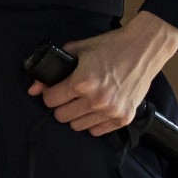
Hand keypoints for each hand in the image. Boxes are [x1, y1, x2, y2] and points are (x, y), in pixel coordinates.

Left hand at [26, 10, 177, 135]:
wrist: (144, 48)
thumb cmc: (109, 46)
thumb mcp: (76, 50)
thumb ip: (52, 69)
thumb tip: (33, 90)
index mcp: (82, 82)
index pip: (50, 101)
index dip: (50, 94)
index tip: (56, 90)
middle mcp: (97, 100)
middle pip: (61, 117)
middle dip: (61, 105)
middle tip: (70, 95)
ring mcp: (112, 111)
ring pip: (77, 126)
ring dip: (77, 115)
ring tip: (85, 101)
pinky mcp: (124, 118)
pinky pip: (97, 131)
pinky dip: (94, 122)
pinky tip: (97, 108)